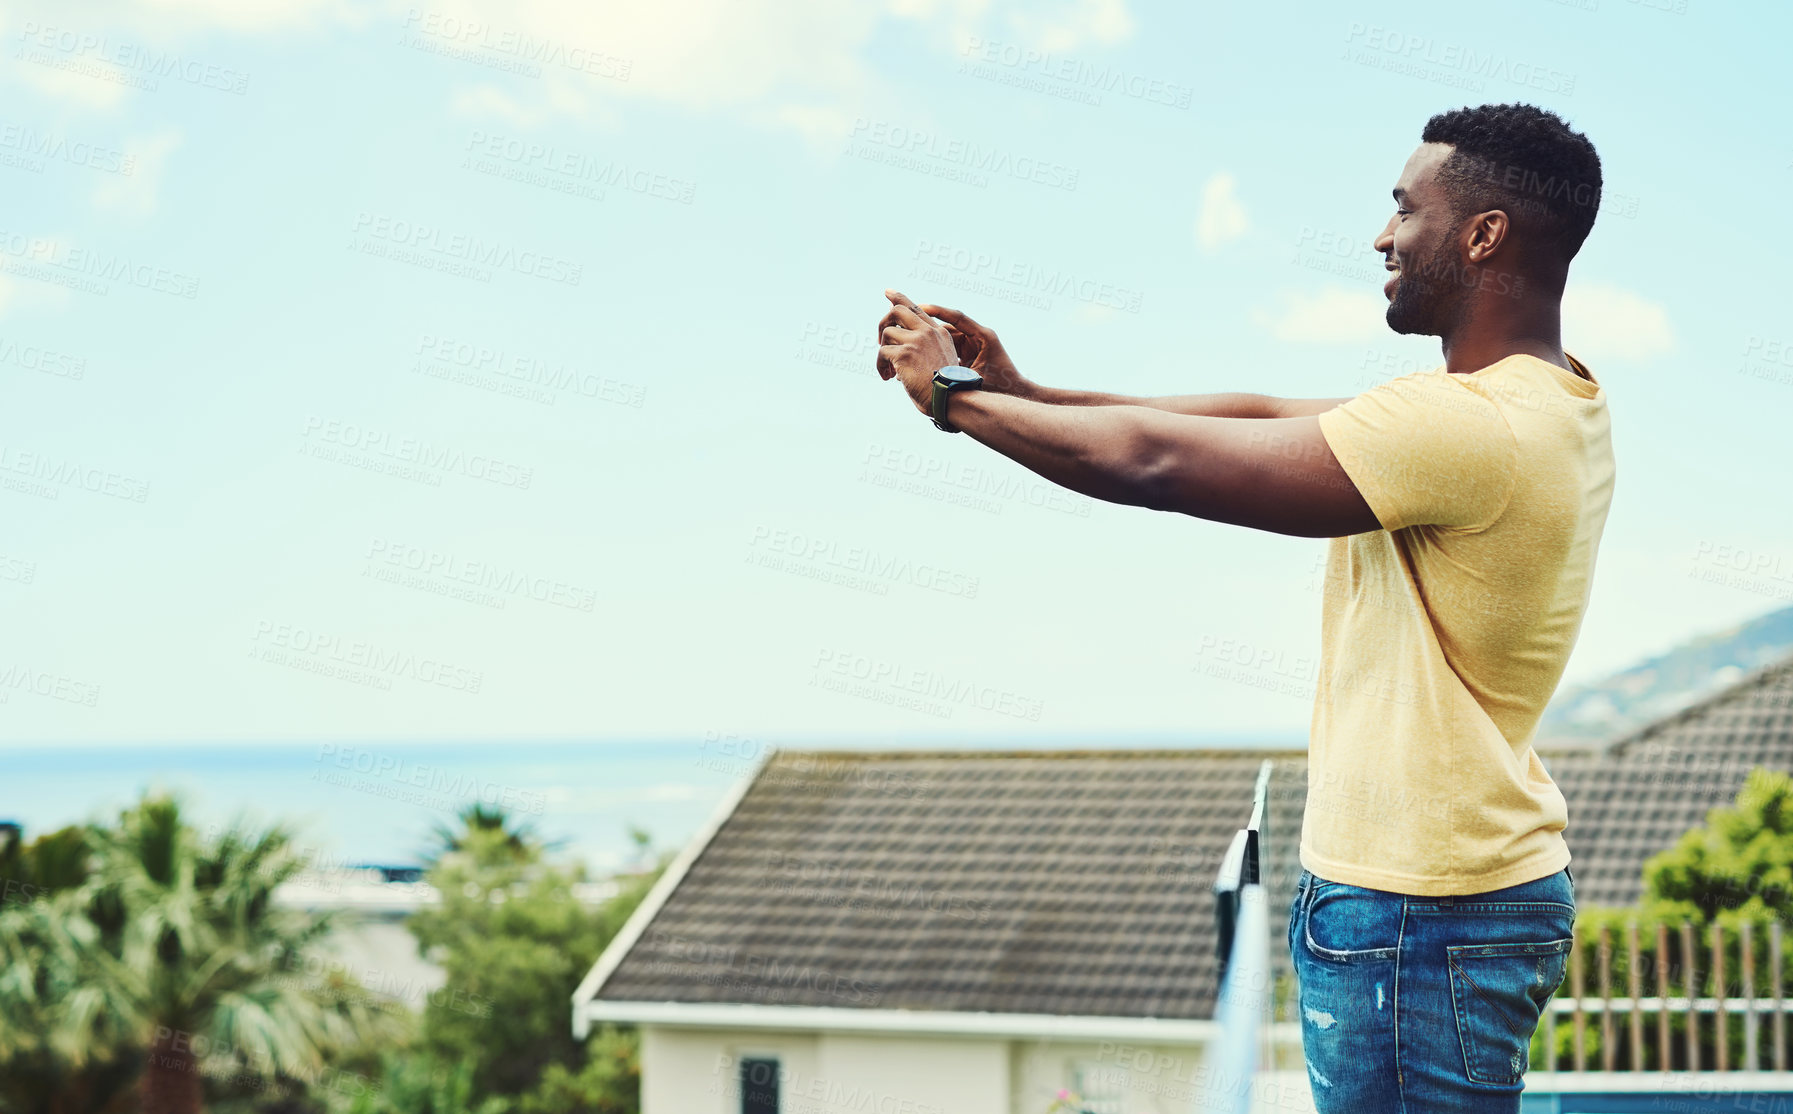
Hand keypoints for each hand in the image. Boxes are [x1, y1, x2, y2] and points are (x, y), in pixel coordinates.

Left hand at [877, 289, 958, 416]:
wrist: (951, 399)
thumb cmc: (944, 388)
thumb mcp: (938, 361)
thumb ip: (922, 348)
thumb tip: (896, 347)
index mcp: (938, 333)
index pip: (916, 309)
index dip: (899, 298)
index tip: (888, 292)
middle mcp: (928, 332)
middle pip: (898, 310)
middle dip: (883, 321)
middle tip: (879, 340)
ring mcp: (917, 341)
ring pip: (887, 333)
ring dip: (883, 351)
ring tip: (889, 369)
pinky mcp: (905, 353)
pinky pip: (882, 353)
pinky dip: (881, 365)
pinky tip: (888, 377)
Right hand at [916, 301, 1035, 398]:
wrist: (1018, 393)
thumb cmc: (1001, 388)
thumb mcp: (977, 379)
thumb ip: (957, 371)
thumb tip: (932, 368)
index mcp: (983, 336)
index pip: (957, 318)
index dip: (938, 311)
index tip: (920, 306)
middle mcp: (978, 337)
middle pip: (949, 328)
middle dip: (929, 328)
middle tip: (908, 325)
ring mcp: (974, 345)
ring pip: (946, 339)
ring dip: (931, 342)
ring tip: (911, 343)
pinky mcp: (971, 354)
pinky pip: (950, 349)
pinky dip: (937, 353)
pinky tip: (921, 359)